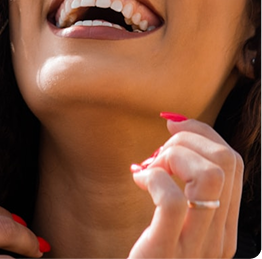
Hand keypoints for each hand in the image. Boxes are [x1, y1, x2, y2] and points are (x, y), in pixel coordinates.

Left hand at [129, 118, 243, 258]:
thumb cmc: (151, 252)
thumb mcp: (177, 217)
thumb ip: (185, 183)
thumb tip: (175, 129)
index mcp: (223, 227)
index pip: (233, 163)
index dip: (204, 132)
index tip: (175, 126)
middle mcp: (218, 239)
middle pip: (226, 161)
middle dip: (190, 138)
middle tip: (159, 151)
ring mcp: (195, 248)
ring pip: (210, 174)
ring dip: (175, 155)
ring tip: (151, 166)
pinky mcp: (165, 252)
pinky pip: (172, 199)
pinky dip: (155, 177)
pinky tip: (139, 180)